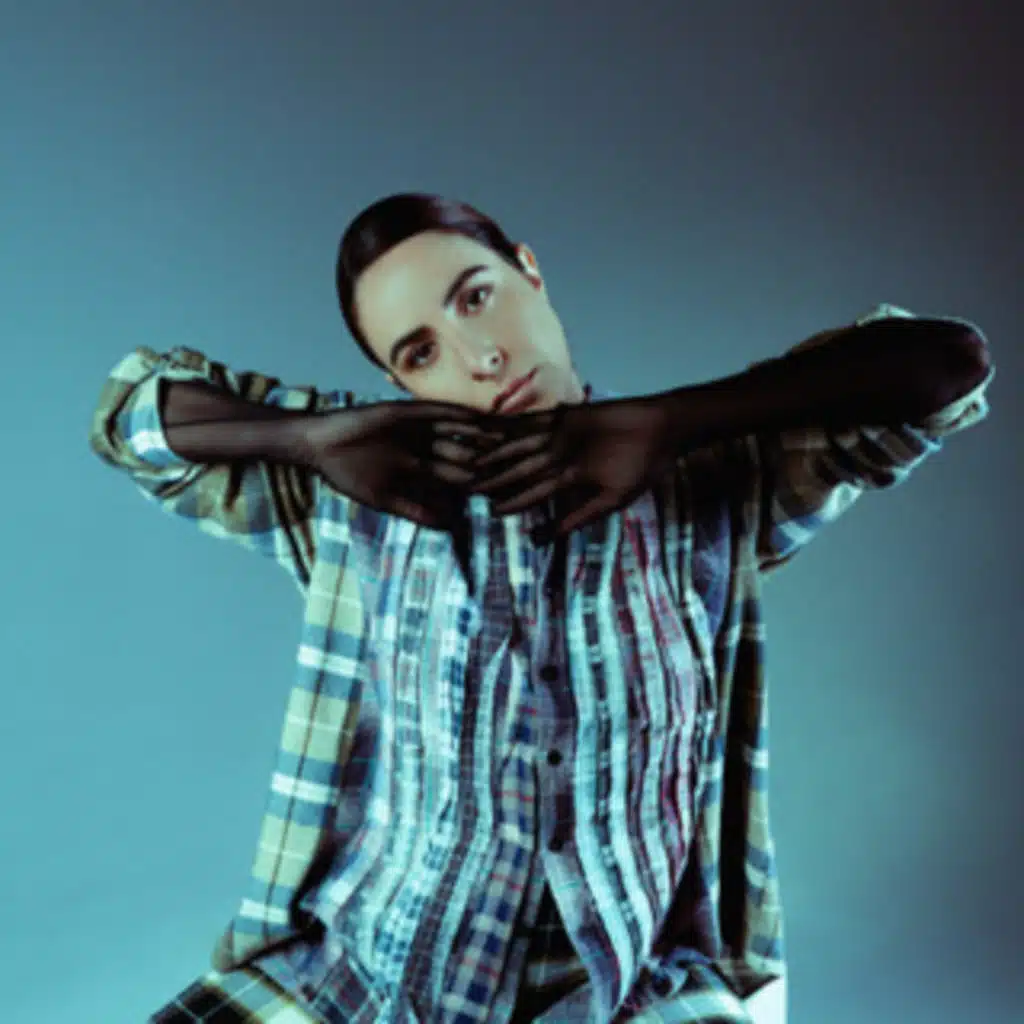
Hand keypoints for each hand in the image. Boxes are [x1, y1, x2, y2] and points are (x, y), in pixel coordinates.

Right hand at [304, 401, 502, 528]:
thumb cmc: (349, 476)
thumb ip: (415, 511)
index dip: (480, 484)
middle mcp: (425, 447)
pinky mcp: (406, 410)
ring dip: (480, 435)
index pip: (457, 478)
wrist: (322, 447)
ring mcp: (418, 428)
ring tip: (507, 439)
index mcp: (422, 469)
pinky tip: (476, 418)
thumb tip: (447, 528)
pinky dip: (456, 415)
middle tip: (520, 463)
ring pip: (457, 432)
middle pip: (464, 453)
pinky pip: (436, 412)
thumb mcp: (384, 499)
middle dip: (489, 459)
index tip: (507, 491)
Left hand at [470, 396, 676, 533]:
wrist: (659, 429)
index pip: (533, 493)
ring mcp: (558, 436)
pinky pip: (533, 419)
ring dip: (496, 452)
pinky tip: (490, 426)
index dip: (512, 501)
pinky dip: (512, 423)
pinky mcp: (563, 415)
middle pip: (519, 470)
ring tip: (472, 460)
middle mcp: (558, 458)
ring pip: (520, 445)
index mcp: (569, 480)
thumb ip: (577, 519)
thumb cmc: (640, 468)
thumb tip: (544, 542)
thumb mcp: (610, 501)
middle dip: (495, 478)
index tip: (491, 512)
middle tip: (467, 487)